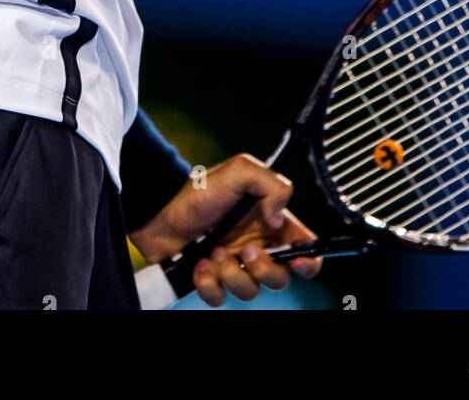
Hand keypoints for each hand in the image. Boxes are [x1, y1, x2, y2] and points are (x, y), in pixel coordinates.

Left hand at [129, 153, 321, 306]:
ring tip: (213, 252)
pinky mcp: (212, 280)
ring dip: (232, 274)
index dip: (308, 260)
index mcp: (270, 222)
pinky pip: (221, 298)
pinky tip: (199, 264)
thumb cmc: (200, 190)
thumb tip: (278, 220)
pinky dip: (209, 284)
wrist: (160, 208)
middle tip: (246, 251)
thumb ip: (272, 185)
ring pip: (251, 291)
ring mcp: (234, 265)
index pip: (303, 247)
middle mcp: (257, 246)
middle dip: (265, 269)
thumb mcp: (239, 170)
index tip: (297, 262)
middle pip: (281, 277)